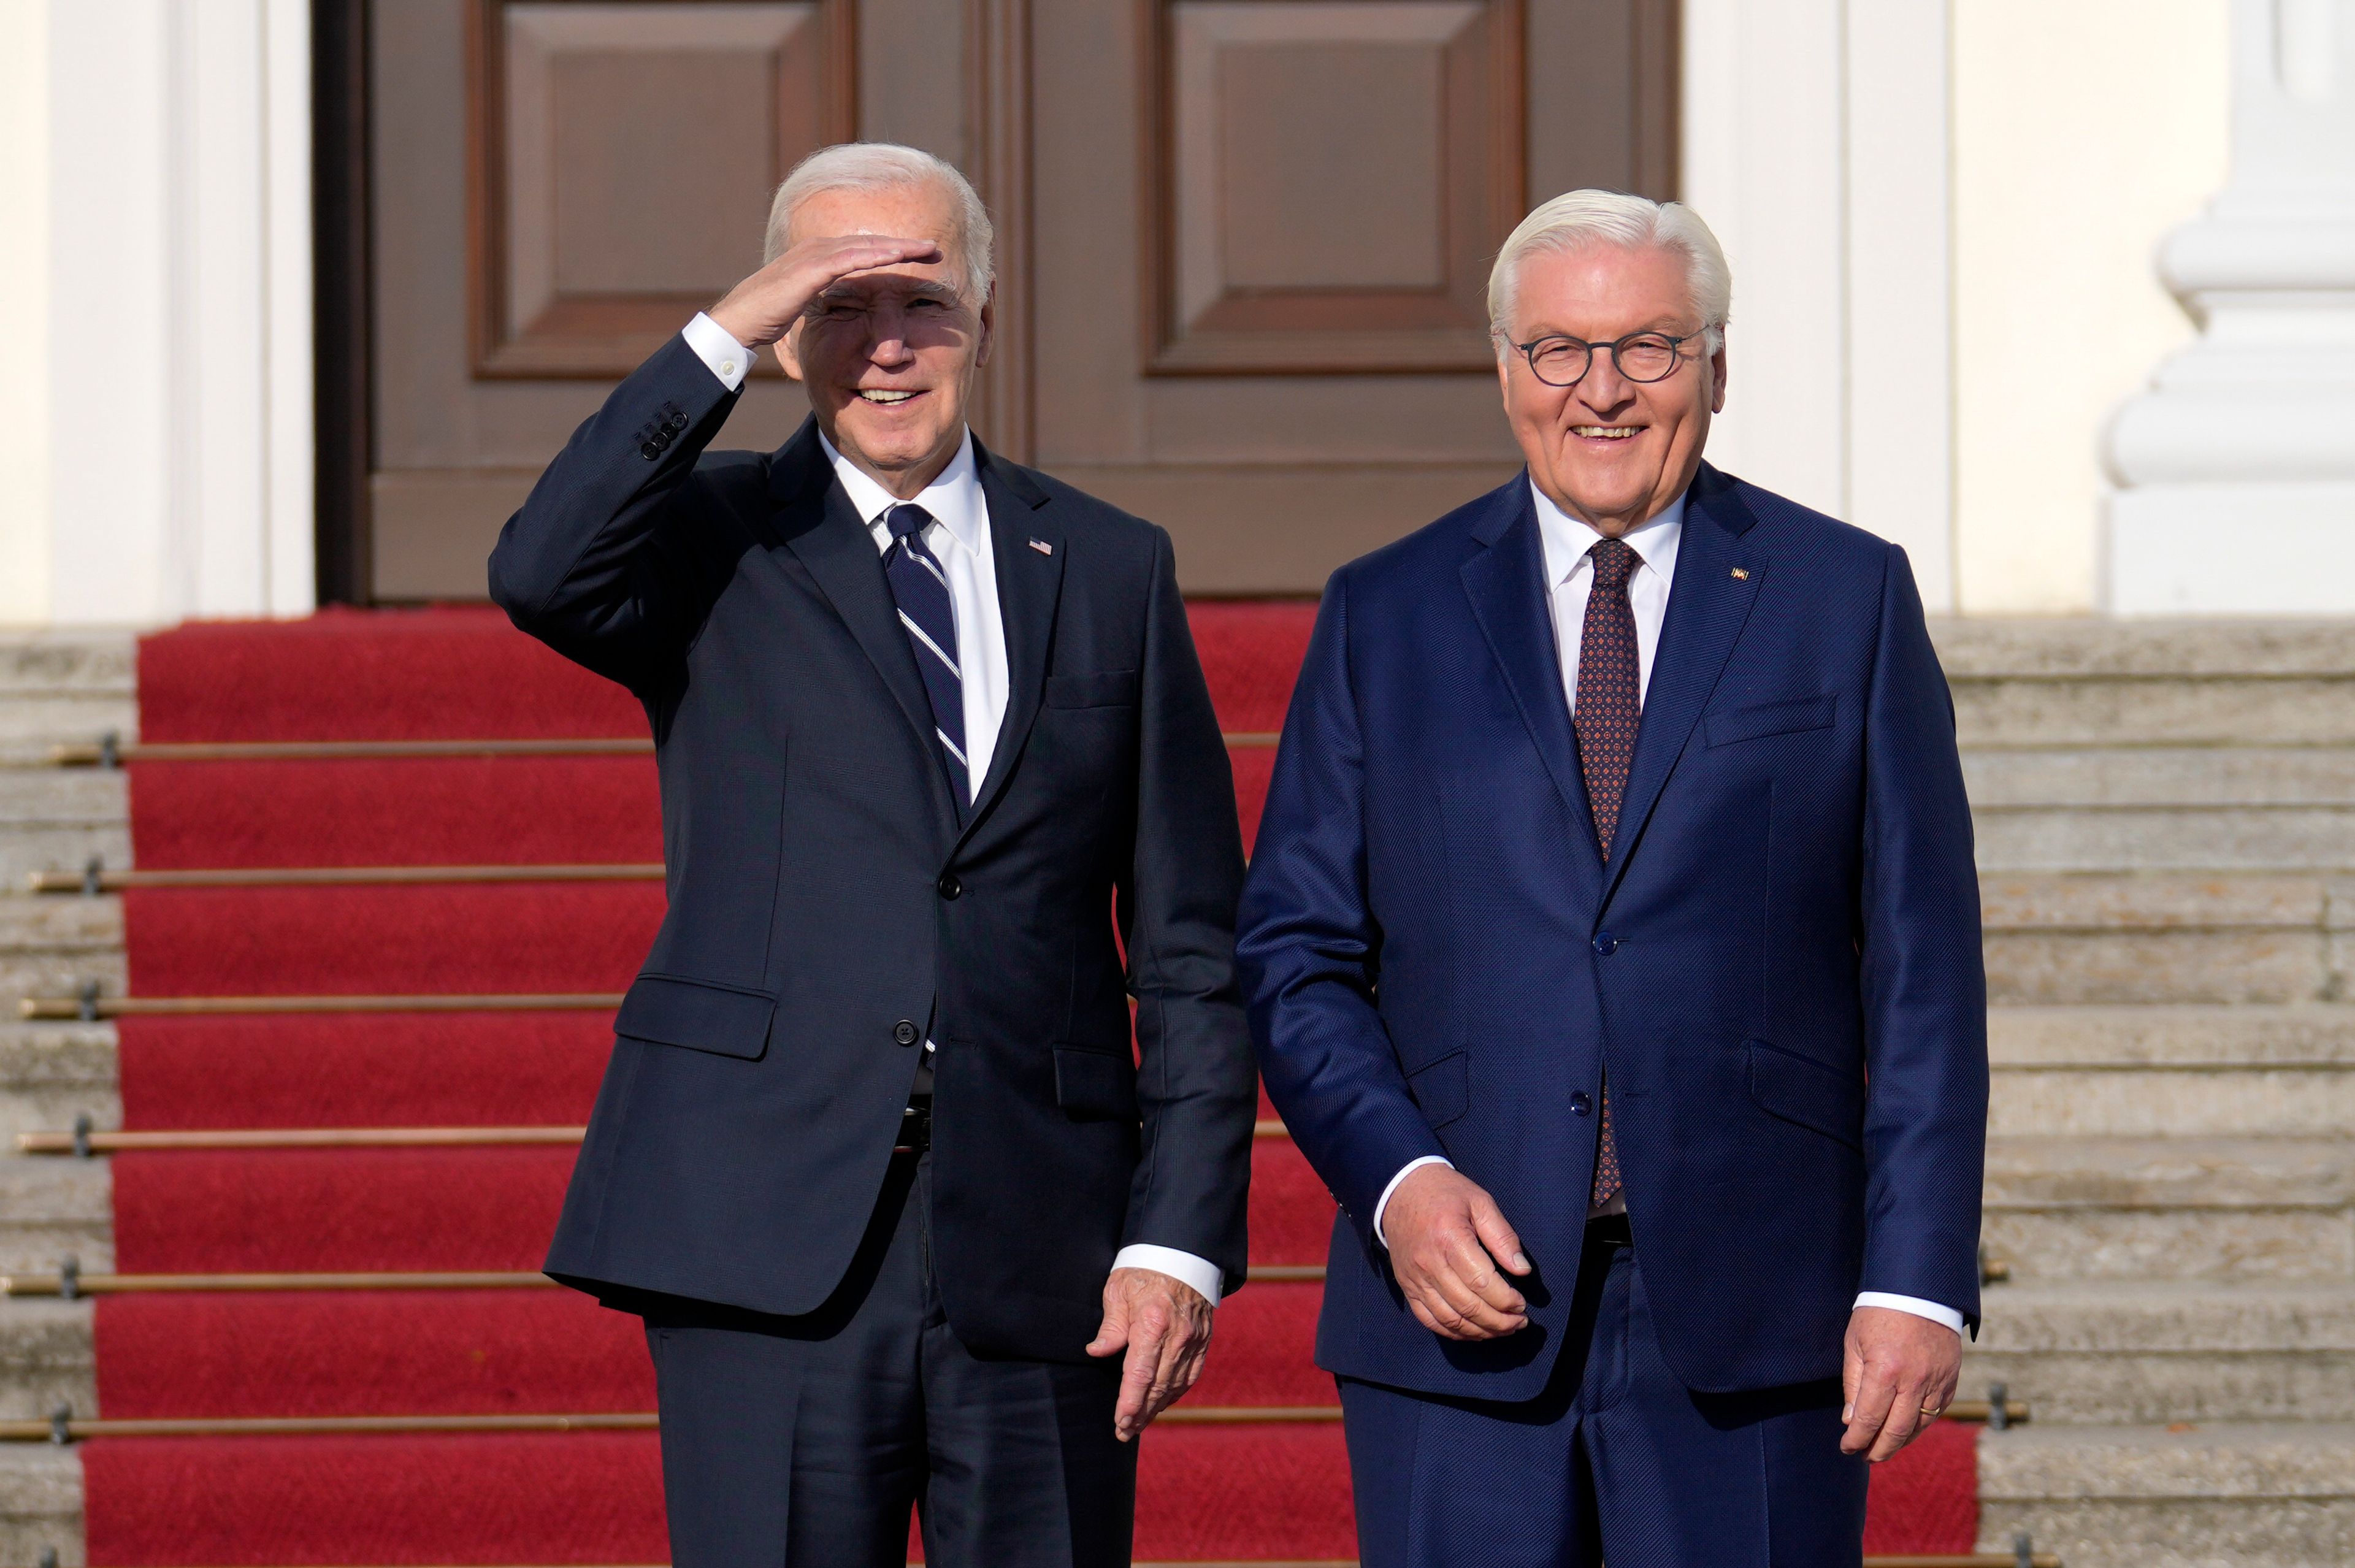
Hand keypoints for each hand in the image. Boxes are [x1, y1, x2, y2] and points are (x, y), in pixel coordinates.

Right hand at [706, 233, 944, 349]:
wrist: (736, 322)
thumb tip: (839, 313)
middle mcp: (817, 250)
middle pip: (869, 243)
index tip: (921, 258)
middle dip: (903, 245)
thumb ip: (823, 303)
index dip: (893, 252)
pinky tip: (897, 257)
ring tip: (927, 249)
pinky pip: (849, 259)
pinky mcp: (809, 271)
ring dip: (898, 247)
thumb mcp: (802, 307)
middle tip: (935, 248)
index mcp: (818, 258)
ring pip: (864, 246)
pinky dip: (875, 256)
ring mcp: (812, 257)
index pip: (863, 250)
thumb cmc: (765, 319)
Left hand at [1086, 1266, 1213, 1441]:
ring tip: (1139, 1423)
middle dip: (1141, 1413)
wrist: (1184, 1252)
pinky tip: (1162, 1402)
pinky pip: (1190, 1375)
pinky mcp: (1204, 1341)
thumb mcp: (1118, 1290)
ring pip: (1175, 1385)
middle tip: (1124, 1432)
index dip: (1130, 1403)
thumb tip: (1096, 1352)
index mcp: (1152, 1324)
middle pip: (1158, 1387)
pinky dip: (1175, 1392)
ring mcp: (1194, 1340)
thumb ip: (1111, 1325)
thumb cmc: (1144, 1269)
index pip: (1139, 1375)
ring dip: (1157, 1408)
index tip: (1120, 1422)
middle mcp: (1177, 1337)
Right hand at [1382, 1164, 1530, 1340]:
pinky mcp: (1407, 1287)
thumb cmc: (1445, 1194)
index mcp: (1450, 1238)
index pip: (1482, 1282)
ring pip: (1450, 1319)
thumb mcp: (1480, 1202)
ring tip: (1503, 1330)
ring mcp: (1415, 1278)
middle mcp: (1429, 1263)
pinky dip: (1454, 1332)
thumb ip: (1502, 1236)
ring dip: (1481, 1331)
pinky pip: (1429, 1320)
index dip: (1507, 1300)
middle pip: (1468, 1306)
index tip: (1522, 1305)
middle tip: (1519, 1323)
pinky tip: (1474, 1332)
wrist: (1399, 1190)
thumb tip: (1522, 1270)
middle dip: (1500, 1321)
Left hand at [1840, 1305, 1962, 1461]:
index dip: (1857, 1440)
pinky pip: (1935, 1413)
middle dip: (1878, 1450)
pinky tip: (1905, 1430)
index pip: (1869, 1420)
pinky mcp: (1950, 1381)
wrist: (1919, 1291)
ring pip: (1919, 1427)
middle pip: (1896, 1431)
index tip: (1847, 1448)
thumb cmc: (1879, 1314)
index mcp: (1885, 1371)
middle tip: (1865, 1457)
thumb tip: (1852, 1421)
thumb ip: (1853, 1385)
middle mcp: (1914, 1381)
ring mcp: (1936, 1383)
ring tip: (1883, 1448)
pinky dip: (1919, 1426)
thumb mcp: (1855, 1344)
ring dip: (1900, 1443)